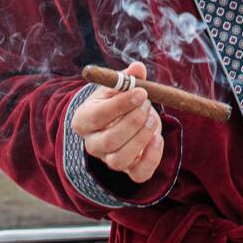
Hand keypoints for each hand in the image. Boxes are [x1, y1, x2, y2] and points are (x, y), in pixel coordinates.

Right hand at [71, 62, 163, 183]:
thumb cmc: (116, 99)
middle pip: (109, 141)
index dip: (121, 104)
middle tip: (148, 104)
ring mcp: (110, 159)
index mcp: (84, 119)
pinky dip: (152, 157)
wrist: (119, 119)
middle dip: (133, 121)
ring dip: (142, 137)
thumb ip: (128, 77)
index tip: (142, 92)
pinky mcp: (129, 170)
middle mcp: (93, 144)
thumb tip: (138, 68)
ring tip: (153, 118)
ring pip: (121, 159)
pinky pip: (140, 174)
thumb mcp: (118, 86)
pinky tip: (157, 138)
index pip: (98, 116)